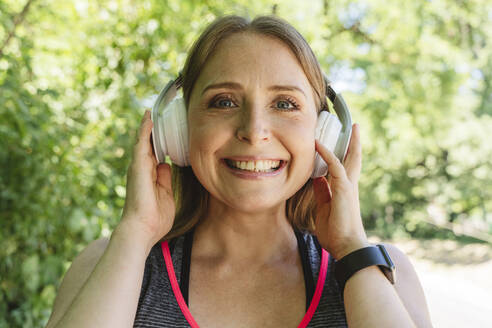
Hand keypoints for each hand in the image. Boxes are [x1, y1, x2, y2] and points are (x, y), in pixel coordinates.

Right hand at [118, 110, 175, 248]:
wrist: (143, 229)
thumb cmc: (155, 218)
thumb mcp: (166, 194)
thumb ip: (165, 179)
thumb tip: (166, 165)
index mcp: (150, 175)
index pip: (154, 152)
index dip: (158, 140)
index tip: (165, 128)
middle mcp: (142, 169)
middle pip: (147, 144)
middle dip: (152, 129)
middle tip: (157, 112)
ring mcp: (138, 167)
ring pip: (142, 141)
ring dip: (147, 125)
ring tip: (151, 110)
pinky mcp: (138, 166)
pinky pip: (141, 144)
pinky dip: (145, 130)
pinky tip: (149, 118)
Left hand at [312, 123, 368, 259]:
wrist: (346, 246)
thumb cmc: (336, 233)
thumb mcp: (324, 209)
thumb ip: (322, 193)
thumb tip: (317, 180)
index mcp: (345, 190)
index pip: (345, 167)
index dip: (342, 154)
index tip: (336, 143)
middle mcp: (349, 185)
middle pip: (354, 159)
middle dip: (354, 143)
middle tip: (355, 128)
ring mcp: (348, 186)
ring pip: (350, 158)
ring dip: (350, 142)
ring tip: (351, 127)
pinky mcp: (343, 189)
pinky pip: (335, 166)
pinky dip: (327, 154)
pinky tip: (318, 144)